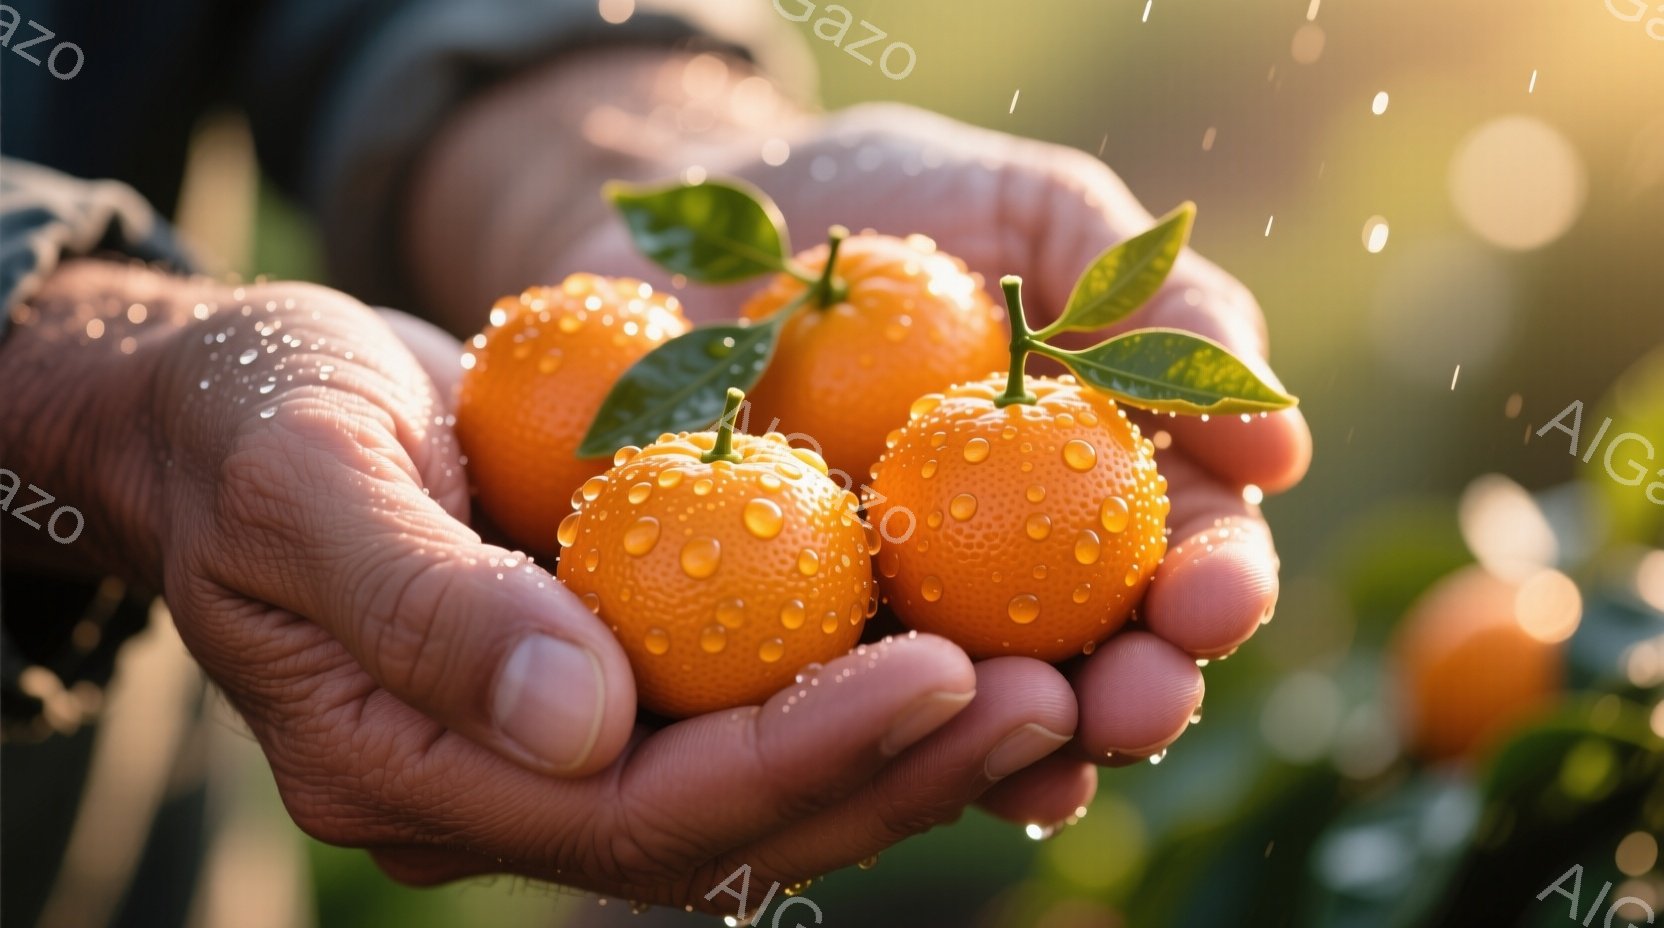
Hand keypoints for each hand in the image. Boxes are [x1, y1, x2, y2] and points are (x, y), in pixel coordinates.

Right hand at [4, 261, 1077, 907]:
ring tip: (1056, 682)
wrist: (220, 403)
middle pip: (727, 824)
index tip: (945, 675)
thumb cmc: (245, 418)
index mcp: (414, 772)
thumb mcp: (307, 480)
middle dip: (895, 768)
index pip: (637, 805)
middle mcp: (504, 789)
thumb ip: (428, 609)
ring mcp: (553, 747)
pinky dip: (858, 685)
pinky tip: (969, 636)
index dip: (799, 752)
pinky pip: (748, 708)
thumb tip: (585, 722)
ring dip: (909, 744)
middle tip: (1053, 697)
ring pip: (759, 785)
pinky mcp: (602, 683)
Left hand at [547, 103, 1313, 822]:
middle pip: (1104, 664)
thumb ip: (1163, 304)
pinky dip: (865, 736)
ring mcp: (911, 616)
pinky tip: (881, 753)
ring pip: (982, 714)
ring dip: (1021, 750)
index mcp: (1105, 483)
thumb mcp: (1041, 215)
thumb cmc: (901, 201)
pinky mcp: (800, 639)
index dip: (1218, 588)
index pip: (1190, 557)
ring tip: (1032, 750)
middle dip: (1137, 703)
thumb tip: (1279, 448)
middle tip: (1131, 707)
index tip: (1212, 598)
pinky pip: (836, 707)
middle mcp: (1023, 570)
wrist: (720, 226)